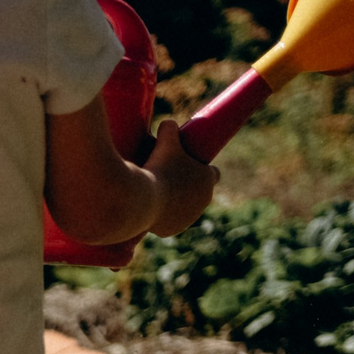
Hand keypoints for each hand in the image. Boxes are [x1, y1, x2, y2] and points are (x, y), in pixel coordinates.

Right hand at [143, 120, 218, 236]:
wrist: (140, 199)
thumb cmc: (156, 167)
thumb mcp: (163, 140)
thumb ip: (169, 129)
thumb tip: (168, 123)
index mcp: (208, 179)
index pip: (213, 174)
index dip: (202, 170)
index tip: (190, 167)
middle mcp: (203, 201)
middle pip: (199, 194)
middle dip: (189, 188)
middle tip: (171, 179)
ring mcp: (188, 218)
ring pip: (185, 210)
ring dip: (177, 203)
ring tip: (160, 193)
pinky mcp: (170, 230)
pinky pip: (169, 223)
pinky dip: (163, 217)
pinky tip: (152, 208)